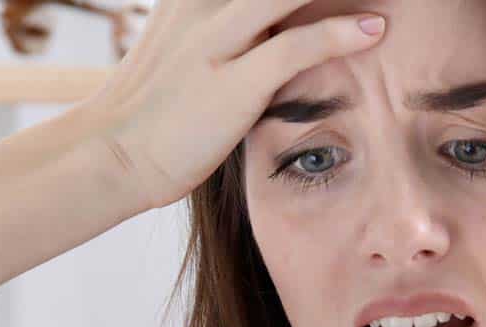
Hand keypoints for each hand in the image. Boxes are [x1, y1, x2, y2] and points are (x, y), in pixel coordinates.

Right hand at [80, 0, 385, 210]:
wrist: (112, 153)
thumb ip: (225, 26)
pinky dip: (338, 34)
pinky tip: (373, 28)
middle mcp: (202, 5)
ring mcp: (215, 42)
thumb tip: (272, 25)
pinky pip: (293, 47)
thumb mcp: (185, 47)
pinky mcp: (231, 84)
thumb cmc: (155, 108)